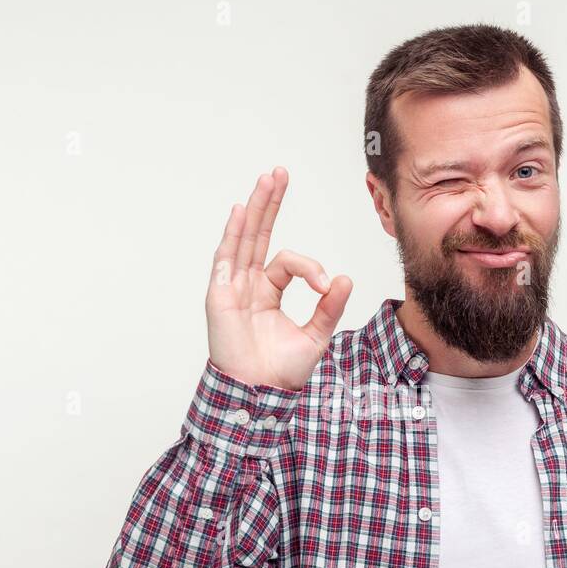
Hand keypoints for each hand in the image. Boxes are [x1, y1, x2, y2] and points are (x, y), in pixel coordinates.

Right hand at [205, 167, 352, 390]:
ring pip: (244, 239)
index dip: (309, 267)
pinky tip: (239, 211)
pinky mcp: (221, 296)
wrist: (260, 394)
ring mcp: (232, 288)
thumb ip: (330, 306)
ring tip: (267, 180)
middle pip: (258, 235)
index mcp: (268, 293)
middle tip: (280, 174)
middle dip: (270, 203)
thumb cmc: (281, 372)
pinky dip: (232, 234)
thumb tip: (345, 278)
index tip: (323, 284)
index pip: (287, 262)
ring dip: (255, 208)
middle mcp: (248, 286)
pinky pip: (226, 260)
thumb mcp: (316, 335)